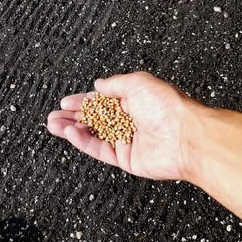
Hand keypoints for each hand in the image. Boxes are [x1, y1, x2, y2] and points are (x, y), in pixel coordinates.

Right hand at [47, 72, 200, 180]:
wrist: (187, 137)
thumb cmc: (169, 107)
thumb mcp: (138, 82)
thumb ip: (115, 84)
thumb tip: (99, 84)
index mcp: (133, 101)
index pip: (101, 101)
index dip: (82, 101)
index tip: (66, 101)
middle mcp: (129, 120)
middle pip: (94, 118)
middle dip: (72, 116)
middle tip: (54, 116)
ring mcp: (126, 140)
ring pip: (93, 134)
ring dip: (72, 129)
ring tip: (53, 125)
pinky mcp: (125, 158)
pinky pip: (99, 149)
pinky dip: (83, 142)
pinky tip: (70, 134)